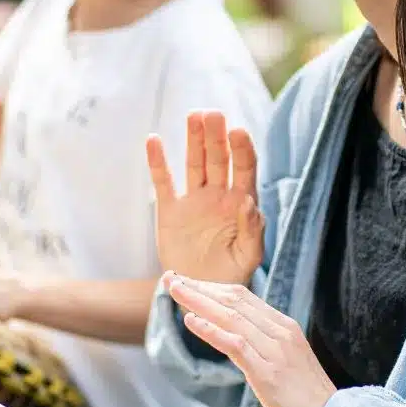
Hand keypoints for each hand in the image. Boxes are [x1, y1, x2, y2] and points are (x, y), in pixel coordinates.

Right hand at [147, 112, 263, 284]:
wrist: (202, 292)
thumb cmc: (231, 274)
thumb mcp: (249, 256)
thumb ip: (251, 229)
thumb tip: (247, 200)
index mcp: (241, 203)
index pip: (244, 168)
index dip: (242, 149)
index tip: (238, 132)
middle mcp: (218, 195)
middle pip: (219, 159)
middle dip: (217, 136)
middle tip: (214, 114)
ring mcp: (194, 201)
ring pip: (195, 163)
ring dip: (195, 140)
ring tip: (195, 116)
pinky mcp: (170, 210)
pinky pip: (164, 182)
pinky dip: (158, 162)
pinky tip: (154, 141)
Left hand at [165, 274, 335, 406]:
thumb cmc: (308, 399)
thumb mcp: (287, 362)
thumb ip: (265, 346)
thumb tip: (236, 339)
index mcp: (285, 327)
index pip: (243, 297)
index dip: (212, 287)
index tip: (188, 283)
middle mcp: (280, 332)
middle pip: (233, 300)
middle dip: (199, 288)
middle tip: (170, 278)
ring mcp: (274, 351)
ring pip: (231, 317)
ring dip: (198, 301)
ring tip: (174, 291)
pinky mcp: (267, 373)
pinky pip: (235, 344)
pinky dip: (211, 330)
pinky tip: (191, 321)